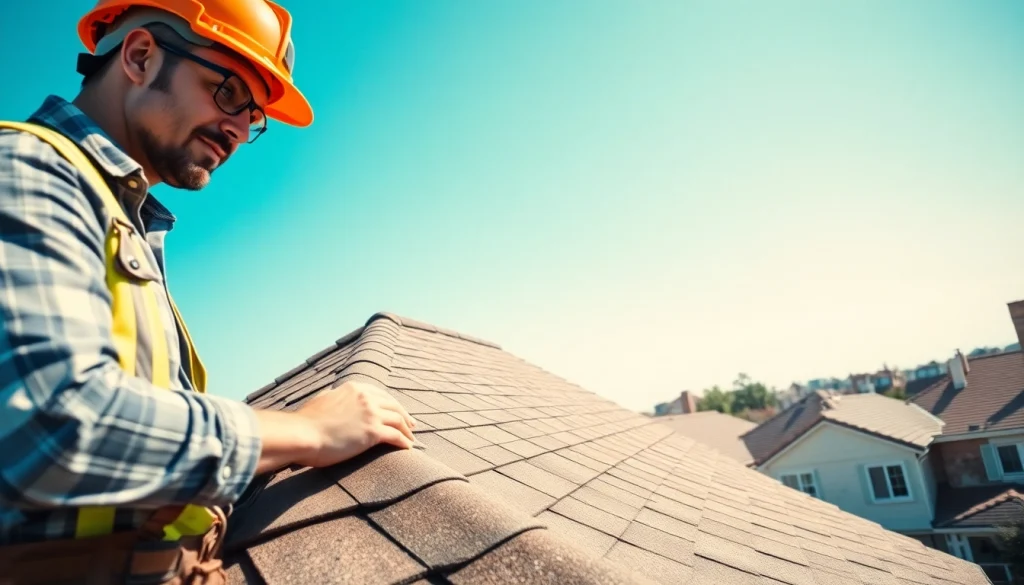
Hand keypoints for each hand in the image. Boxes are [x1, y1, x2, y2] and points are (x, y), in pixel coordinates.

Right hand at [292, 380, 416, 467]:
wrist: (302, 434)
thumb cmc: (306, 422)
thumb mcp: (322, 400)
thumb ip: (335, 398)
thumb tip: (336, 397)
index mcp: (354, 388)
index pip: (380, 394)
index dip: (391, 404)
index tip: (397, 411)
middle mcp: (365, 397)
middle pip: (393, 405)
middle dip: (404, 415)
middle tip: (411, 425)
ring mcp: (371, 413)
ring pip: (398, 420)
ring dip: (407, 430)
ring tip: (411, 438)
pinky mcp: (372, 432)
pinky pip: (396, 436)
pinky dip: (404, 442)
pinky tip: (408, 447)